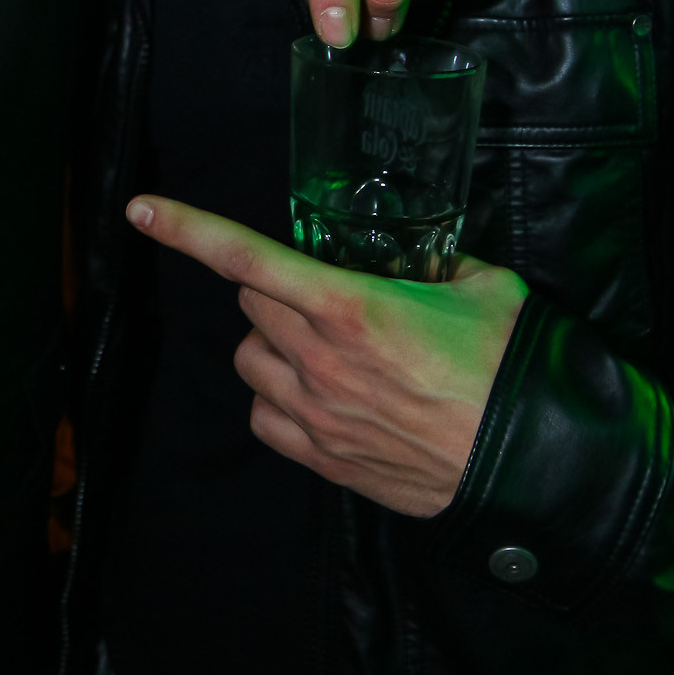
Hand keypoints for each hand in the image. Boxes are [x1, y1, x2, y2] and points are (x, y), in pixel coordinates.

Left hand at [125, 194, 526, 517]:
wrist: (533, 466)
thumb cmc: (512, 370)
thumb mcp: (484, 287)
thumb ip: (436, 261)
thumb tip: (418, 256)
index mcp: (350, 305)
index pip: (247, 257)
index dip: (187, 229)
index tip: (140, 208)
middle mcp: (319, 358)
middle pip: (250, 303)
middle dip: (277, 290)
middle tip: (326, 297)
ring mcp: (316, 412)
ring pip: (249, 359)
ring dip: (273, 344)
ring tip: (324, 348)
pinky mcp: (322, 458)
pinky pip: (263, 416)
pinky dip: (276, 399)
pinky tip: (316, 394)